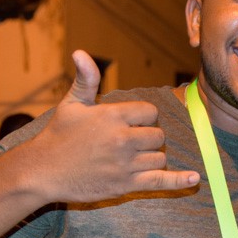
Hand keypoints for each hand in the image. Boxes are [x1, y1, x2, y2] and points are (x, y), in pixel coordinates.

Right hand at [26, 50, 199, 202]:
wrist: (43, 171)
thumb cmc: (57, 136)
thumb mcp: (71, 104)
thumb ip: (86, 79)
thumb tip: (81, 52)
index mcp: (113, 115)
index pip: (150, 113)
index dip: (143, 118)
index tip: (129, 124)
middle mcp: (123, 138)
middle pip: (157, 135)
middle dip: (147, 138)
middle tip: (126, 144)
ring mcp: (126, 163)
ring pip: (159, 157)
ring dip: (150, 158)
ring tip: (128, 159)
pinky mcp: (126, 185)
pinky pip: (160, 181)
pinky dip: (179, 181)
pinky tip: (194, 178)